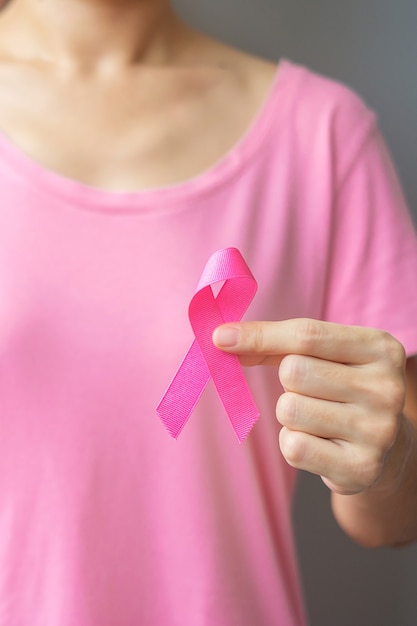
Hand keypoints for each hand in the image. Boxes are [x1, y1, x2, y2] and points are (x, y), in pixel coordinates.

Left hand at [213, 318, 406, 494]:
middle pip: (295, 372)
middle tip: (312, 392)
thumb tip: (223, 339)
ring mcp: (378, 431)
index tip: (221, 338)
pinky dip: (293, 443)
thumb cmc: (342, 387)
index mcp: (381, 348)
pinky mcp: (361, 468)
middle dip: (288, 382)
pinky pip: (293, 448)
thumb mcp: (323, 355)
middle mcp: (387, 388)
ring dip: (290, 415)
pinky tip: (320, 443)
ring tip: (320, 419)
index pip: (307, 335)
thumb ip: (276, 344)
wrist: (387, 445)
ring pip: (290, 410)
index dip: (258, 335)